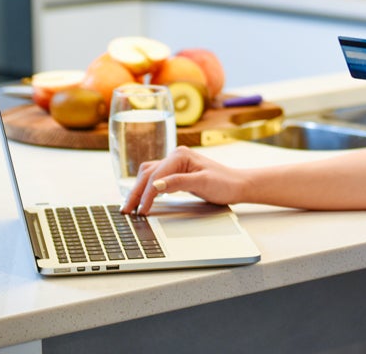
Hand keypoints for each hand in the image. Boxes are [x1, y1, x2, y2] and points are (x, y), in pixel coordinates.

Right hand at [120, 146, 247, 215]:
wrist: (239, 186)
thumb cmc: (225, 183)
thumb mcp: (202, 183)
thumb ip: (178, 182)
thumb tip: (156, 185)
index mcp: (180, 156)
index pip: (156, 176)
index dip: (145, 194)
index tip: (140, 210)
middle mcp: (176, 156)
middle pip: (148, 174)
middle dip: (136, 192)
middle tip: (126, 210)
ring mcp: (176, 164)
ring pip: (149, 175)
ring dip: (139, 189)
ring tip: (130, 206)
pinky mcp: (178, 172)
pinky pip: (157, 178)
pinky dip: (147, 188)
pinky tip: (143, 198)